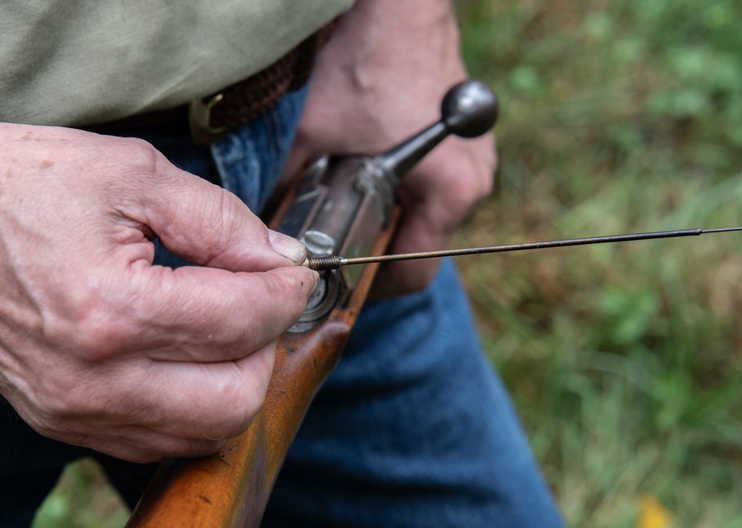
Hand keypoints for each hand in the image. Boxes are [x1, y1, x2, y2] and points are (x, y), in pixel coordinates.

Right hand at [0, 124, 317, 462]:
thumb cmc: (20, 184)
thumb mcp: (130, 174)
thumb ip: (221, 221)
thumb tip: (283, 259)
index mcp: (109, 308)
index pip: (245, 322)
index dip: (286, 290)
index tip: (291, 268)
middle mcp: (90, 375)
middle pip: (237, 399)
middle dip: (264, 346)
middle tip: (254, 299)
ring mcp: (70, 407)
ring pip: (203, 431)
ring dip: (233, 381)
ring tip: (219, 324)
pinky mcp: (58, 419)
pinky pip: (156, 438)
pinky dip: (190, 403)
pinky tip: (182, 352)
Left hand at [290, 0, 495, 297]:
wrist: (397, 6)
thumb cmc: (366, 64)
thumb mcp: (312, 135)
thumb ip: (288, 190)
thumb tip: (263, 236)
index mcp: (450, 191)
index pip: (413, 272)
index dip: (367, 286)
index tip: (333, 282)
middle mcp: (475, 179)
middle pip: (419, 238)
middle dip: (373, 240)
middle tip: (329, 233)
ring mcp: (477, 156)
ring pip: (425, 207)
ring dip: (387, 207)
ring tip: (345, 188)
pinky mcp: (467, 136)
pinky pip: (434, 177)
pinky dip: (401, 177)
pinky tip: (366, 155)